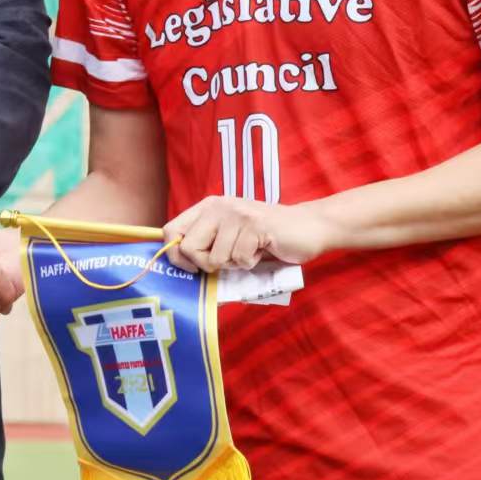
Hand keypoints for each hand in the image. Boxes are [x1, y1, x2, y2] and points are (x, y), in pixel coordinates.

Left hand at [163, 196, 334, 274]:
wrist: (309, 227)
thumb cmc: (266, 238)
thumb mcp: (230, 237)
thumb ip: (207, 246)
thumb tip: (183, 272)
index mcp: (207, 207)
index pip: (170, 230)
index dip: (176, 255)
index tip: (192, 268)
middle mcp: (218, 207)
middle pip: (189, 248)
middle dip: (207, 264)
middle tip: (229, 260)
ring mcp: (236, 214)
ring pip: (217, 258)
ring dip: (235, 264)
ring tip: (251, 250)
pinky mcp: (254, 225)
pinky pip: (240, 259)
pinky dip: (252, 263)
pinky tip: (262, 249)